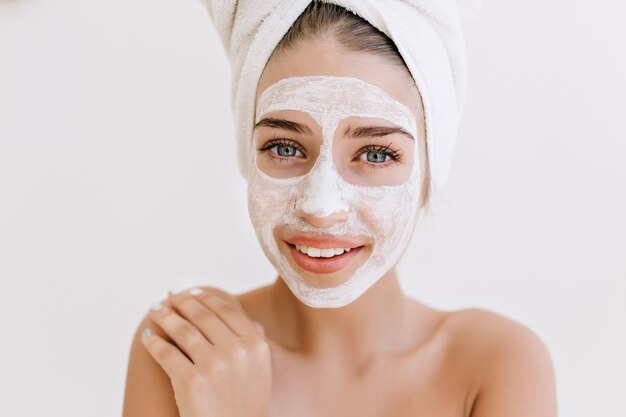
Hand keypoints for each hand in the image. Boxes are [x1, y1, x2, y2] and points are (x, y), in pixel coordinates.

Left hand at [141, 287, 271, 416]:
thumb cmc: (246, 401)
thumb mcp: (261, 366)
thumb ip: (253, 337)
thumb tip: (235, 309)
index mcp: (255, 343)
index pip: (225, 309)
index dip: (205, 297)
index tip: (191, 292)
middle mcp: (236, 350)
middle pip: (202, 316)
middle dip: (181, 302)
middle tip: (169, 297)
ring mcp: (213, 365)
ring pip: (182, 330)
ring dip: (164, 316)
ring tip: (155, 311)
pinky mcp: (191, 381)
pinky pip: (167, 353)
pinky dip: (154, 342)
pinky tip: (148, 337)